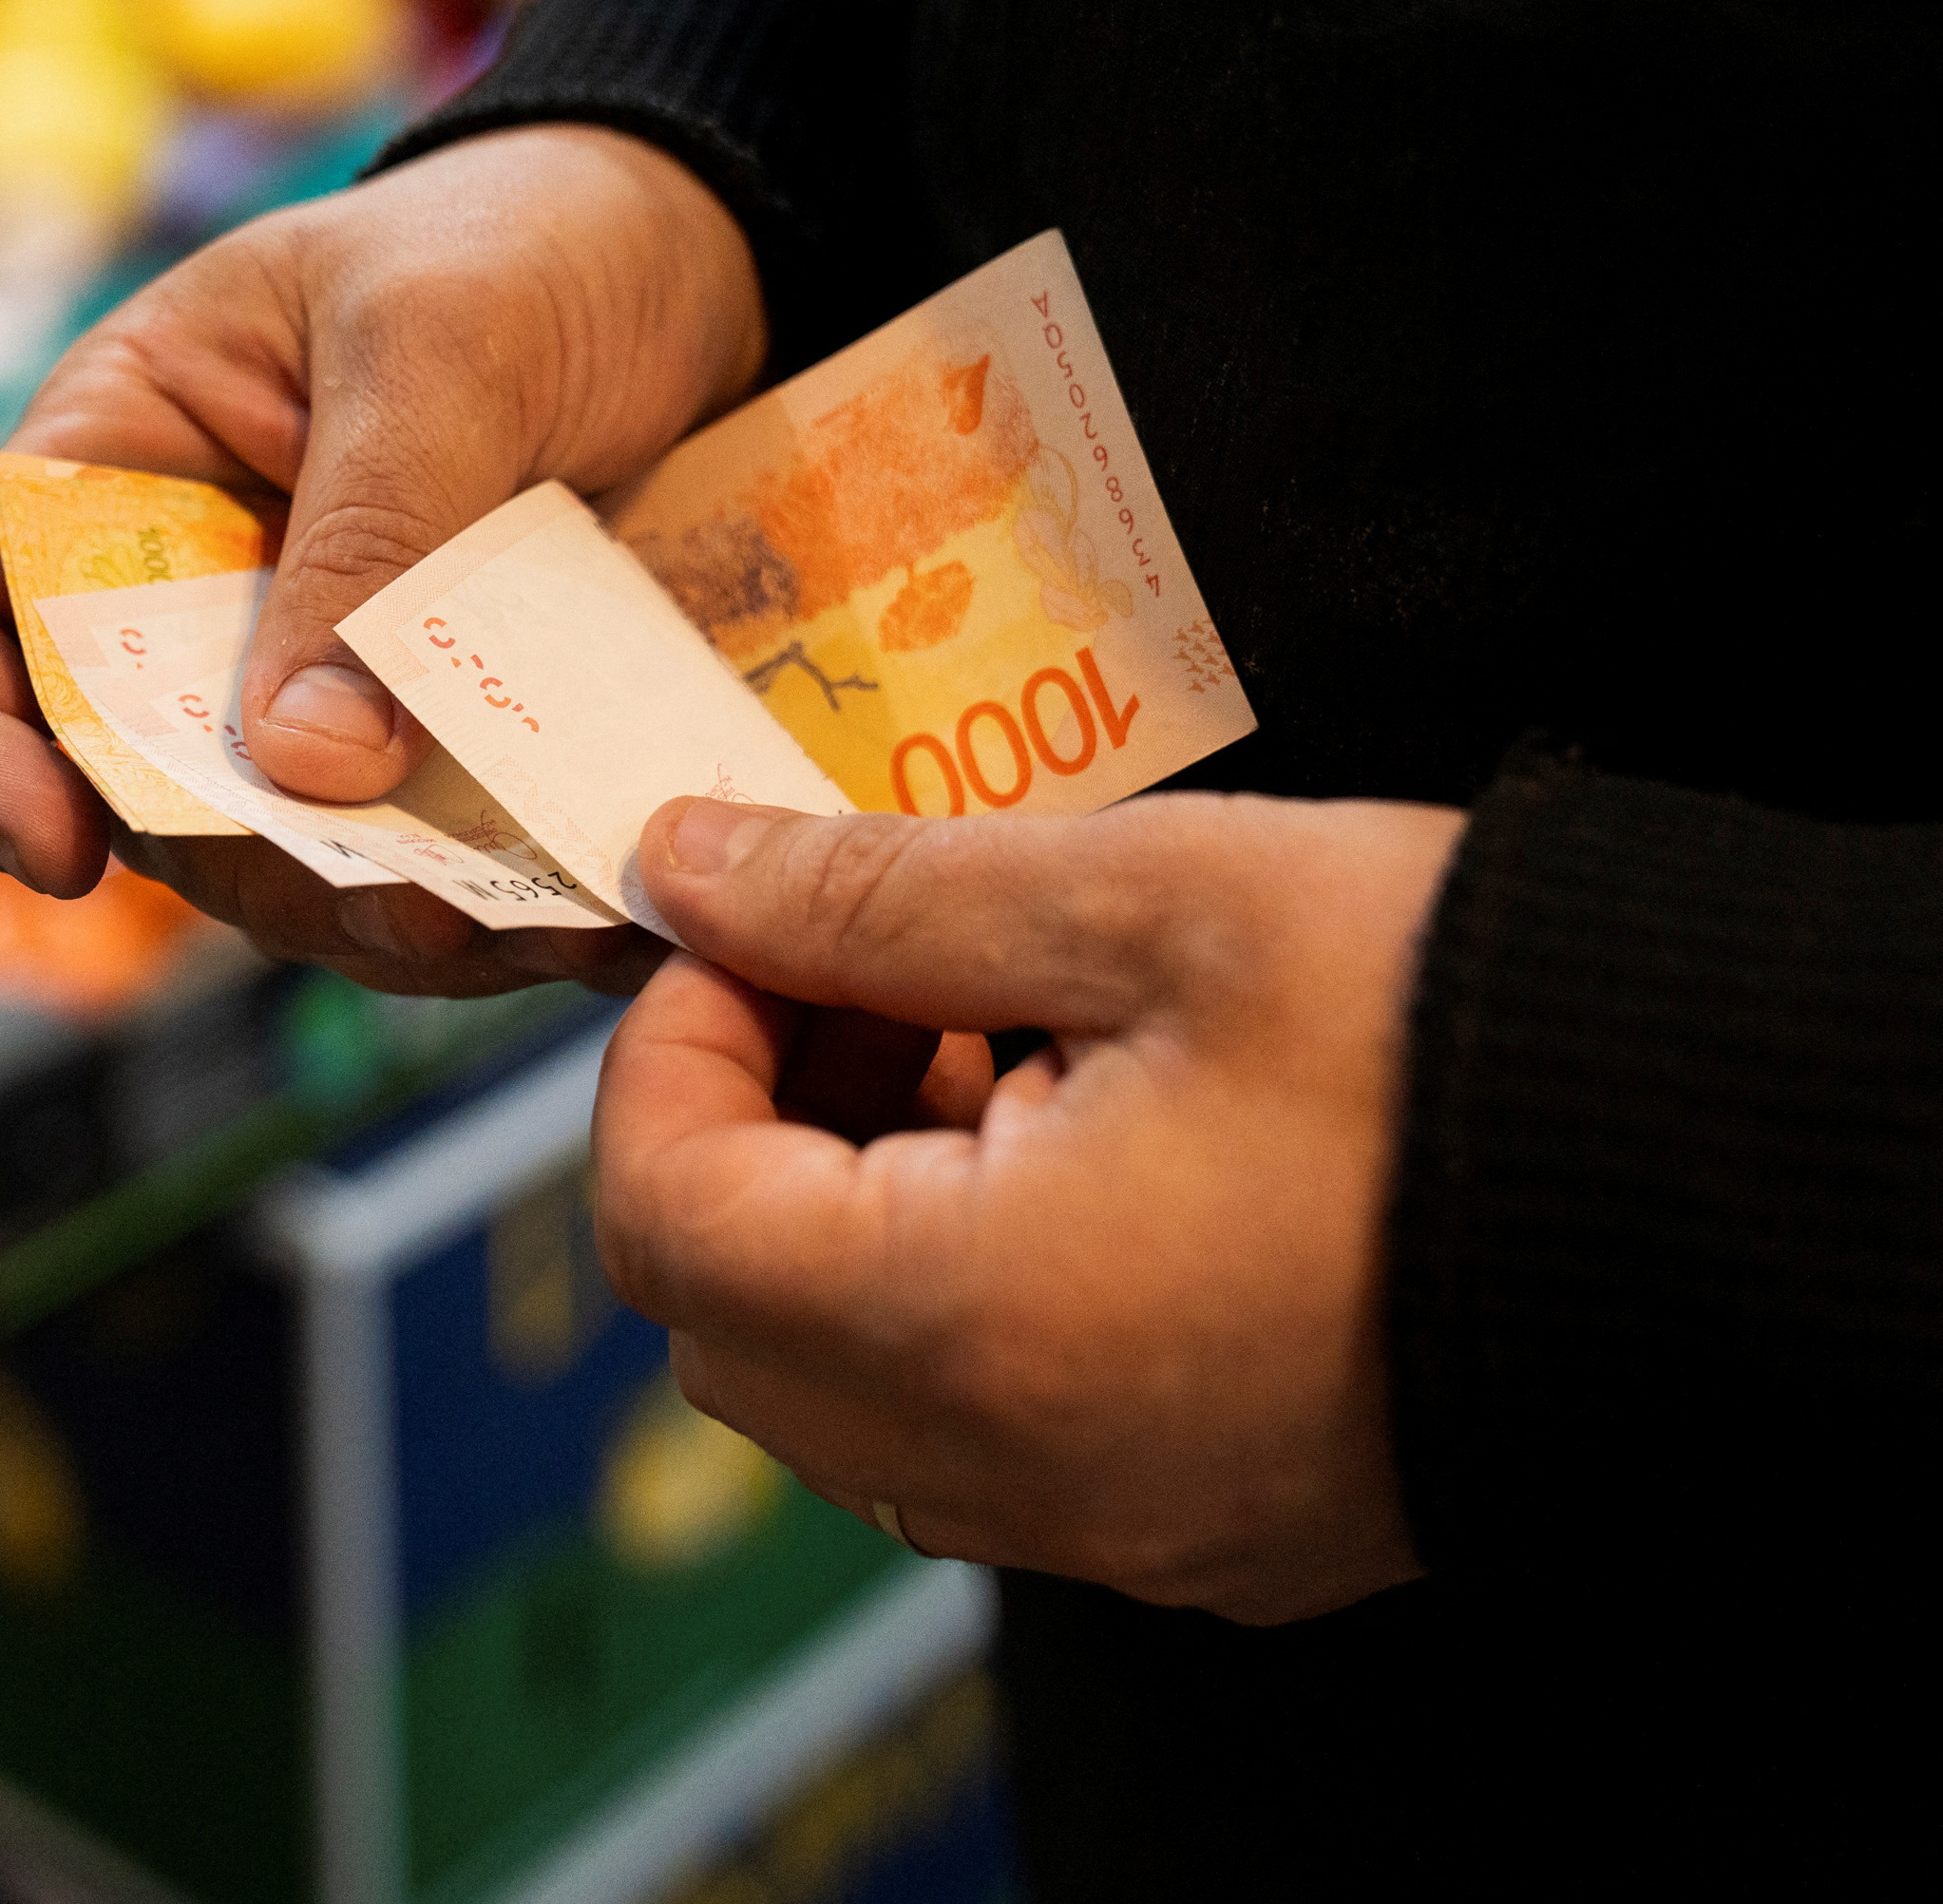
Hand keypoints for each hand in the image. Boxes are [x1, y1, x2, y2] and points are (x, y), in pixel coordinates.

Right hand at [0, 125, 763, 994]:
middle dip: (240, 867)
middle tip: (391, 901)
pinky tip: (567, 916)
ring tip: (500, 926)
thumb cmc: (519, 246)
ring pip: (272, 857)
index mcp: (110, 458)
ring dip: (368, 915)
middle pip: (125, 784)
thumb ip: (371, 535)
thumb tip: (309, 762)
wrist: (687, 261)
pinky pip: (405, 862)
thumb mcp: (440, 344)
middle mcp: (178, 591)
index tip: (58, 857)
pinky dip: (475, 909)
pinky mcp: (418, 739)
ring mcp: (297, 680)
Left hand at [592, 790, 1466, 1623]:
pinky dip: (960, 1287)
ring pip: (848, 1386)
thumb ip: (874, 897)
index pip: (665, 1217)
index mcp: (969, 1324)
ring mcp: (1111, 1519)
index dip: (668, 1050)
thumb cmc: (1451, 1030)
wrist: (1724, 1185)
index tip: (749, 935)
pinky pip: (984, 1428)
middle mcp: (1018, 1469)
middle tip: (871, 978)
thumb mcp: (1148, 908)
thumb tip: (688, 869)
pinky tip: (1080, 1140)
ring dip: (855, 1206)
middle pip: (733, 1321)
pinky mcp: (1195, 1520)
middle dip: (755, 1126)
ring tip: (995, 1041)